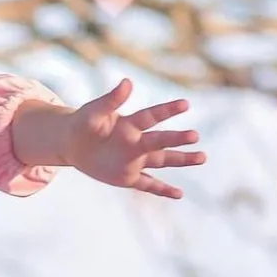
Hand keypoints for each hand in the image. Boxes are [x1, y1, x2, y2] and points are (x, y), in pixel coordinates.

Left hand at [63, 78, 204, 198]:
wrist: (73, 144)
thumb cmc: (83, 123)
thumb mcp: (93, 112)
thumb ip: (110, 99)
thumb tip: (127, 81)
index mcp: (129, 125)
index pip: (151, 117)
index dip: (167, 110)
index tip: (185, 104)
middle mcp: (137, 142)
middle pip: (160, 141)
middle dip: (176, 139)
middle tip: (195, 136)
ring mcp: (134, 161)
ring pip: (162, 161)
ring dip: (181, 160)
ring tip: (202, 157)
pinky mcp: (128, 177)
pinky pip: (148, 185)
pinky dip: (162, 190)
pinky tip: (179, 194)